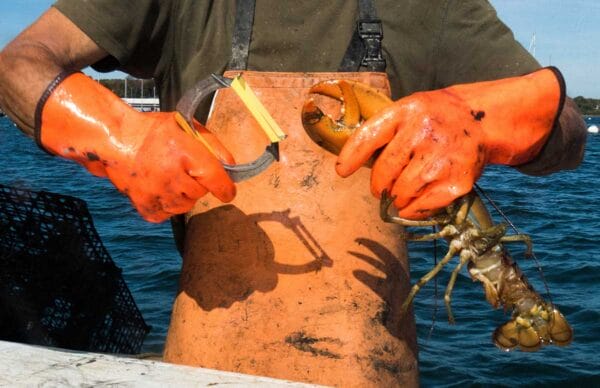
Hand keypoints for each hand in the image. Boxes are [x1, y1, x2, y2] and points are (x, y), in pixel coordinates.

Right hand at [38, 72, 234, 221]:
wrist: (115, 139)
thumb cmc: (153, 131)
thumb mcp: (186, 126)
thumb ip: (212, 144)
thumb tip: (230, 165)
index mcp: (186, 154)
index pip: (217, 180)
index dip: (226, 188)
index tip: (227, 191)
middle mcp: (173, 177)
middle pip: (200, 193)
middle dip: (196, 183)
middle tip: (182, 169)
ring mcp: (158, 195)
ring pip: (185, 206)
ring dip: (182, 195)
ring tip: (168, 177)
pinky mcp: (146, 207)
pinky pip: (167, 214)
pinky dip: (166, 205)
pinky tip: (159, 189)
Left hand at [336, 68, 562, 218]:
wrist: (481, 120)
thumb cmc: (434, 118)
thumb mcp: (408, 110)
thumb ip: (384, 131)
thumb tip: (350, 165)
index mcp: (407, 111)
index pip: (369, 137)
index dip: (351, 157)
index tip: (342, 172)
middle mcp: (424, 132)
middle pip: (384, 173)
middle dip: (379, 186)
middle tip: (382, 189)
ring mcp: (443, 158)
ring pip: (401, 193)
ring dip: (396, 199)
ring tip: (400, 193)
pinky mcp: (458, 181)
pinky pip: (423, 206)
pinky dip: (413, 210)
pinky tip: (414, 202)